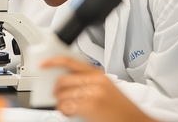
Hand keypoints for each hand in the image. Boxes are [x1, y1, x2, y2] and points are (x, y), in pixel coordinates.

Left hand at [41, 57, 156, 121]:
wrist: (135, 120)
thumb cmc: (120, 107)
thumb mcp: (106, 86)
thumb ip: (87, 80)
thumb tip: (64, 81)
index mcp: (97, 73)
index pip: (70, 61)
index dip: (53, 61)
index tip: (42, 64)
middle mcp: (95, 81)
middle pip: (62, 80)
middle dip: (56, 90)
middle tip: (57, 96)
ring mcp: (93, 93)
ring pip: (62, 95)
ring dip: (60, 102)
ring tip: (65, 106)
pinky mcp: (90, 106)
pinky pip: (67, 107)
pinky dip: (64, 111)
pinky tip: (69, 112)